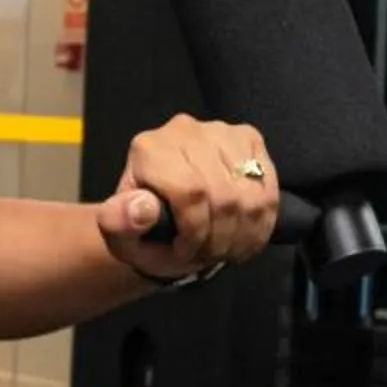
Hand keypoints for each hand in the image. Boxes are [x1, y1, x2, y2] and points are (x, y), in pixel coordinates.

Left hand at [96, 115, 278, 283]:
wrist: (167, 216)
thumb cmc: (144, 228)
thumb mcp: (120, 235)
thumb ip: (118, 223)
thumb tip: (142, 208)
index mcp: (149, 149)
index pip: (191, 191)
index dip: (196, 231)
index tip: (186, 253)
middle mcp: (186, 130)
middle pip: (225, 195)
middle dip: (220, 239)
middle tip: (208, 255)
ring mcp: (221, 131)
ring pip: (251, 195)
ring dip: (243, 235)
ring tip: (225, 250)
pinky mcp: (248, 139)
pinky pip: (268, 189)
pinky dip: (261, 224)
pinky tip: (245, 237)